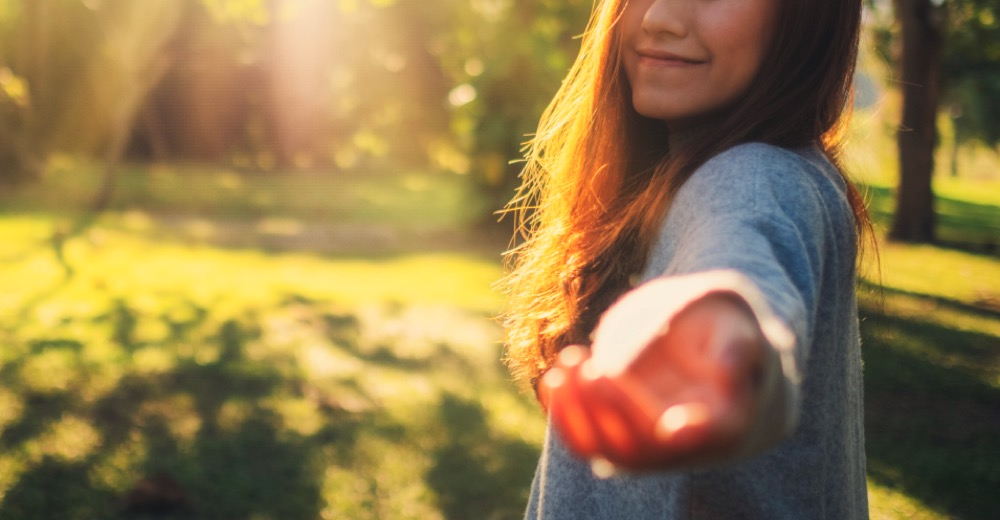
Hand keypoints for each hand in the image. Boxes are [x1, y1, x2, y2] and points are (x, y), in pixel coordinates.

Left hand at [540, 294, 765, 472]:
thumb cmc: (730, 341)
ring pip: (610, 451)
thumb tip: (728, 363)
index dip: (695, 434)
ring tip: (568, 362)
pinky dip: (565, 418)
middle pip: (648, 445)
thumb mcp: (740, 331)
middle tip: (591, 369)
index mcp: (729, 420)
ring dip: (580, 412)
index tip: (671, 426)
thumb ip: (737, 345)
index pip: (714, 435)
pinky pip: (588, 443)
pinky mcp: (621, 443)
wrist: (715, 368)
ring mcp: (652, 451)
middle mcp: (687, 447)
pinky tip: (553, 379)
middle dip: (615, 409)